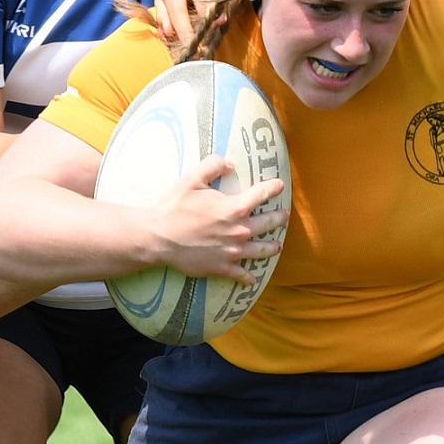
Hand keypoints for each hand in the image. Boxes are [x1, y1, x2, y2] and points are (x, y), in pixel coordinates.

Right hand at [148, 154, 287, 283]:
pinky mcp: (221, 267)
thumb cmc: (174, 207)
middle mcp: (239, 231)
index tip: (279, 185)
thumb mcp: (192, 179)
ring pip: (261, 251)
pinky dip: (248, 278)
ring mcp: (232, 252)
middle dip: (279, 218)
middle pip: (269, 224)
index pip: (262, 194)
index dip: (273, 187)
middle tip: (284, 216)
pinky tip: (252, 279)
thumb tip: (230, 164)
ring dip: (272, 247)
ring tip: (278, 246)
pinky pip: (241, 274)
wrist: (159, 238)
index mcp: (234, 208)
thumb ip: (213, 165)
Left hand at [152, 0, 230, 44]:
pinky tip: (221, 8)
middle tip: (205, 37)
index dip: (185, 34)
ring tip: (214, 20)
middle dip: (203, 29)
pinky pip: (224, 2)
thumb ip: (163, 15)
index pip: (177, 15)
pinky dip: (224, 10)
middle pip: (199, 14)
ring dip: (215, 19)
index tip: (190, 48)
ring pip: (213, 9)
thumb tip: (165, 35)